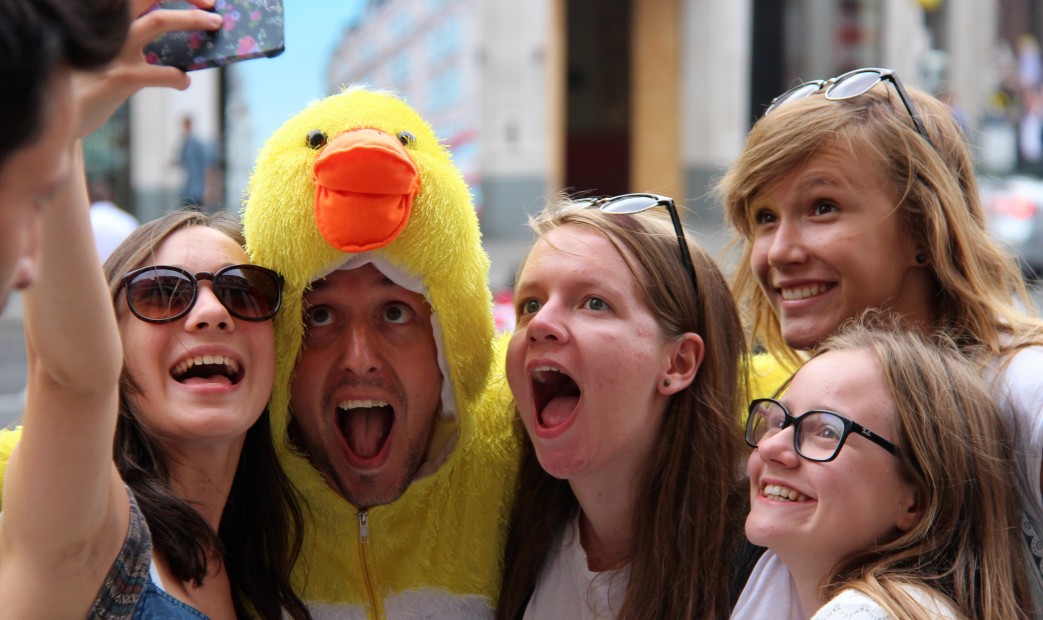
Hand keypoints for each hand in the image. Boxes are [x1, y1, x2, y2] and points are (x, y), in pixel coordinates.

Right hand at [73, 0, 223, 137]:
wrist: (64, 119)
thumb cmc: (93, 85)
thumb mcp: (112, 60)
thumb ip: (137, 48)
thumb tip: (181, 52)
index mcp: (106, 22)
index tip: (200, 0)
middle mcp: (108, 28)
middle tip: (214, 8)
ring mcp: (113, 50)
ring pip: (157, 21)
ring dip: (190, 19)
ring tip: (216, 25)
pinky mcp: (119, 77)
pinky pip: (162, 72)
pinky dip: (179, 76)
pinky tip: (183, 82)